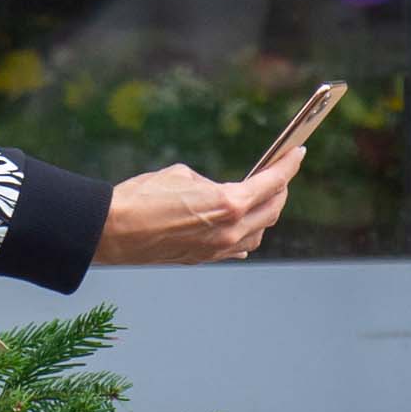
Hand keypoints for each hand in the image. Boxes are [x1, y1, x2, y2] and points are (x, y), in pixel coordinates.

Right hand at [93, 150, 300, 265]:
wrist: (113, 231)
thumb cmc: (141, 197)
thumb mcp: (181, 175)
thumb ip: (209, 184)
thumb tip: (216, 194)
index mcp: (228, 204)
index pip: (273, 183)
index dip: (289, 165)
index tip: (297, 153)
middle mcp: (230, 230)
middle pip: (272, 210)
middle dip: (280, 189)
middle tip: (280, 173)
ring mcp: (218, 248)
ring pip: (259, 232)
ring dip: (266, 214)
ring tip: (263, 197)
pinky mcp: (204, 258)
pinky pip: (239, 247)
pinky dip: (248, 233)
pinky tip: (245, 225)